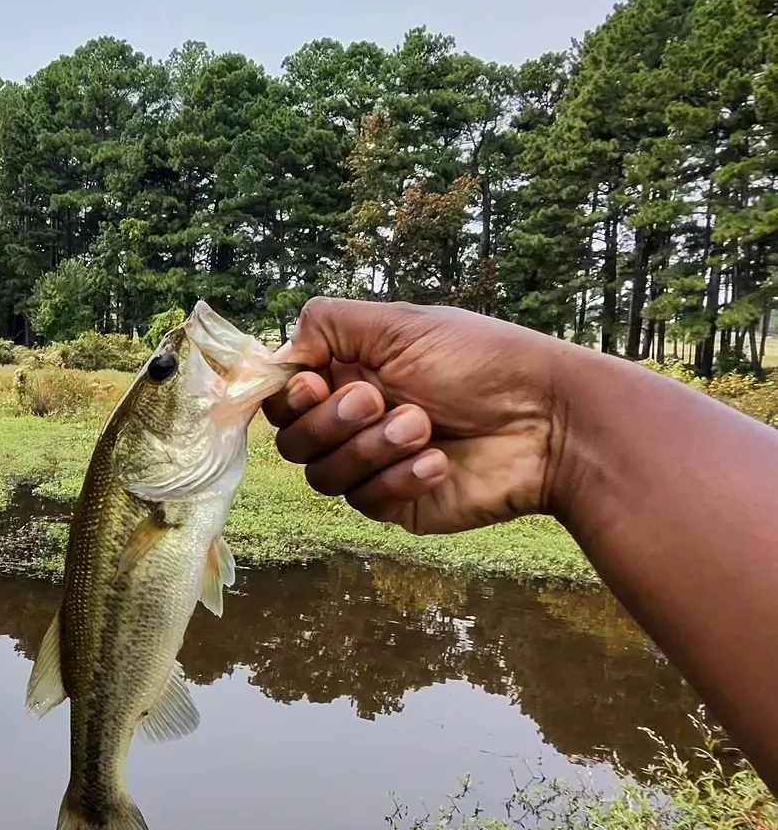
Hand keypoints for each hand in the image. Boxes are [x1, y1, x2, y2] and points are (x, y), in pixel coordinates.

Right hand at [264, 298, 576, 534]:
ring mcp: (373, 466)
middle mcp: (354, 420)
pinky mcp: (396, 504)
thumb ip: (327, 325)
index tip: (313, 384)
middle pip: (292, 440)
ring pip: (322, 475)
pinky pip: (364, 502)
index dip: (287, 397)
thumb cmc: (482, 362)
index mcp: (350, 373)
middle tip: (379, 400)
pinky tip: (440, 462)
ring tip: (423, 428)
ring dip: (369, 449)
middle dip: (331, 421)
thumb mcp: (401, 325)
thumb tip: (280, 353)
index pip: (283, 396)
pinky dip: (399, 478)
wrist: (549, 422)